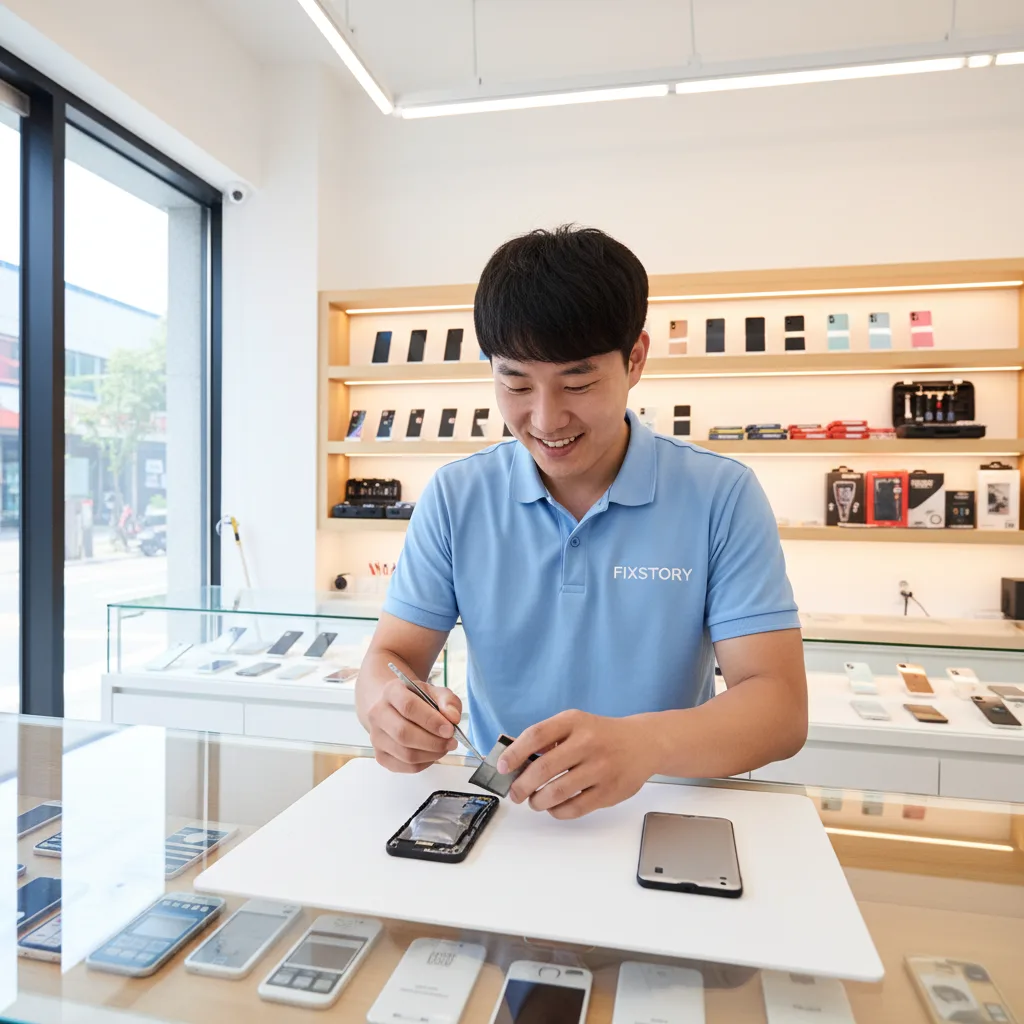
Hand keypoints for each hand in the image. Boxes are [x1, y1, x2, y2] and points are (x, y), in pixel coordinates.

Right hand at [366, 676, 462, 773]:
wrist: (394, 707)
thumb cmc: (416, 700)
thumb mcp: (434, 692)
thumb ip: (448, 701)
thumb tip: (453, 718)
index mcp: (391, 692)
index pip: (408, 707)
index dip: (431, 720)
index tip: (450, 729)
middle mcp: (378, 714)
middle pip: (404, 733)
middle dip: (433, 742)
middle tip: (451, 741)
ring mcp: (376, 737)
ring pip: (405, 754)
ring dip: (431, 754)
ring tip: (444, 747)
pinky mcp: (380, 756)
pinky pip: (405, 766)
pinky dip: (425, 763)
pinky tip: (432, 754)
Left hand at [498, 710, 661, 818]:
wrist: (642, 743)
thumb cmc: (600, 735)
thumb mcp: (575, 724)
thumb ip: (548, 738)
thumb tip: (514, 759)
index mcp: (574, 721)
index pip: (536, 735)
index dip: (514, 753)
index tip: (502, 767)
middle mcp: (588, 742)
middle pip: (543, 768)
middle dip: (522, 785)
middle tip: (515, 793)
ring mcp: (600, 768)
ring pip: (557, 792)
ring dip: (538, 801)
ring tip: (534, 801)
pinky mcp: (609, 791)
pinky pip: (575, 808)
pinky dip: (557, 811)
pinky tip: (553, 807)